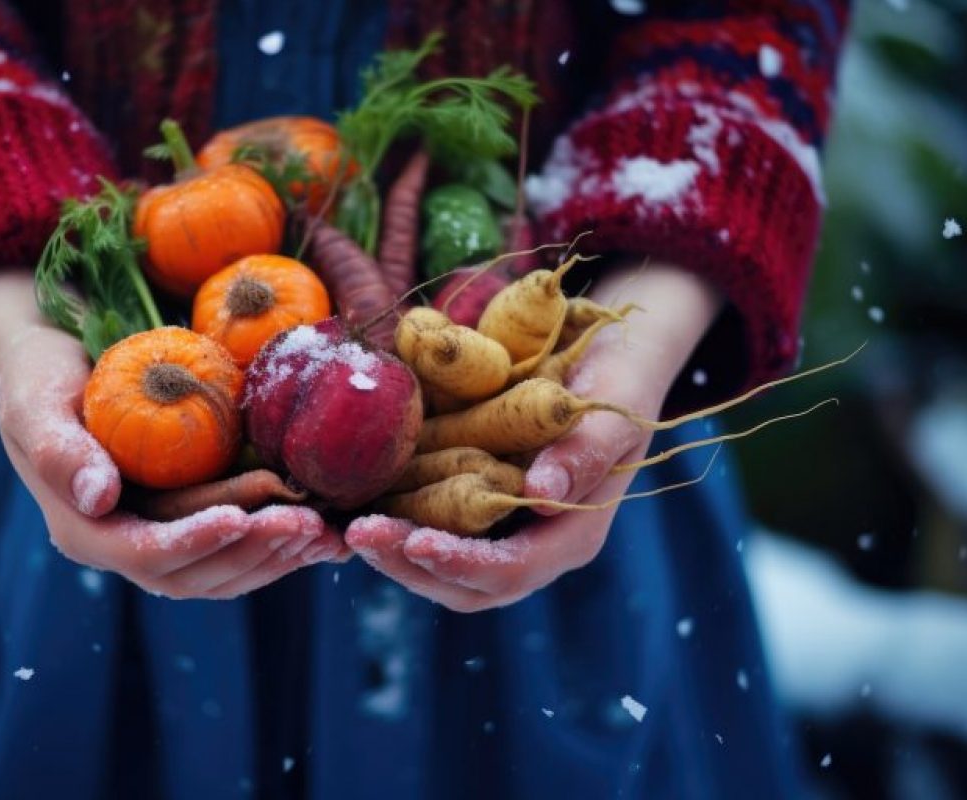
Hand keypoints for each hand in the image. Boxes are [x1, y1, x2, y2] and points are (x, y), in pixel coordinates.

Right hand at [0, 270, 347, 598]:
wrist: (56, 366)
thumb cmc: (41, 376)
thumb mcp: (36, 401)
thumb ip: (61, 450)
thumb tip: (99, 498)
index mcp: (85, 529)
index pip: (146, 554)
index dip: (195, 542)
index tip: (240, 517)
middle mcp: (124, 546)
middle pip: (195, 574)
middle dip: (253, 551)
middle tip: (306, 523)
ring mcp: (160, 539)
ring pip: (225, 572)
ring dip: (277, 556)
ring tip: (326, 532)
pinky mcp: (190, 524)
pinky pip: (240, 550)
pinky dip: (283, 546)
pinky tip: (328, 534)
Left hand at [346, 262, 722, 611]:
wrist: (609, 350)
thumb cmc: (618, 376)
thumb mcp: (612, 408)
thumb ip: (585, 452)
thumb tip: (544, 494)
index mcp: (570, 534)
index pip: (512, 570)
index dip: (462, 564)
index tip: (415, 541)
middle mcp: (531, 541)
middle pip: (466, 584)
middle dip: (409, 565)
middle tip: (358, 533)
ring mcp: (499, 525)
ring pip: (439, 564)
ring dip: (391, 551)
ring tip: (348, 524)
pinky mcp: (470, 501)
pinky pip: (428, 525)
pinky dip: (391, 520)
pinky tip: (353, 500)